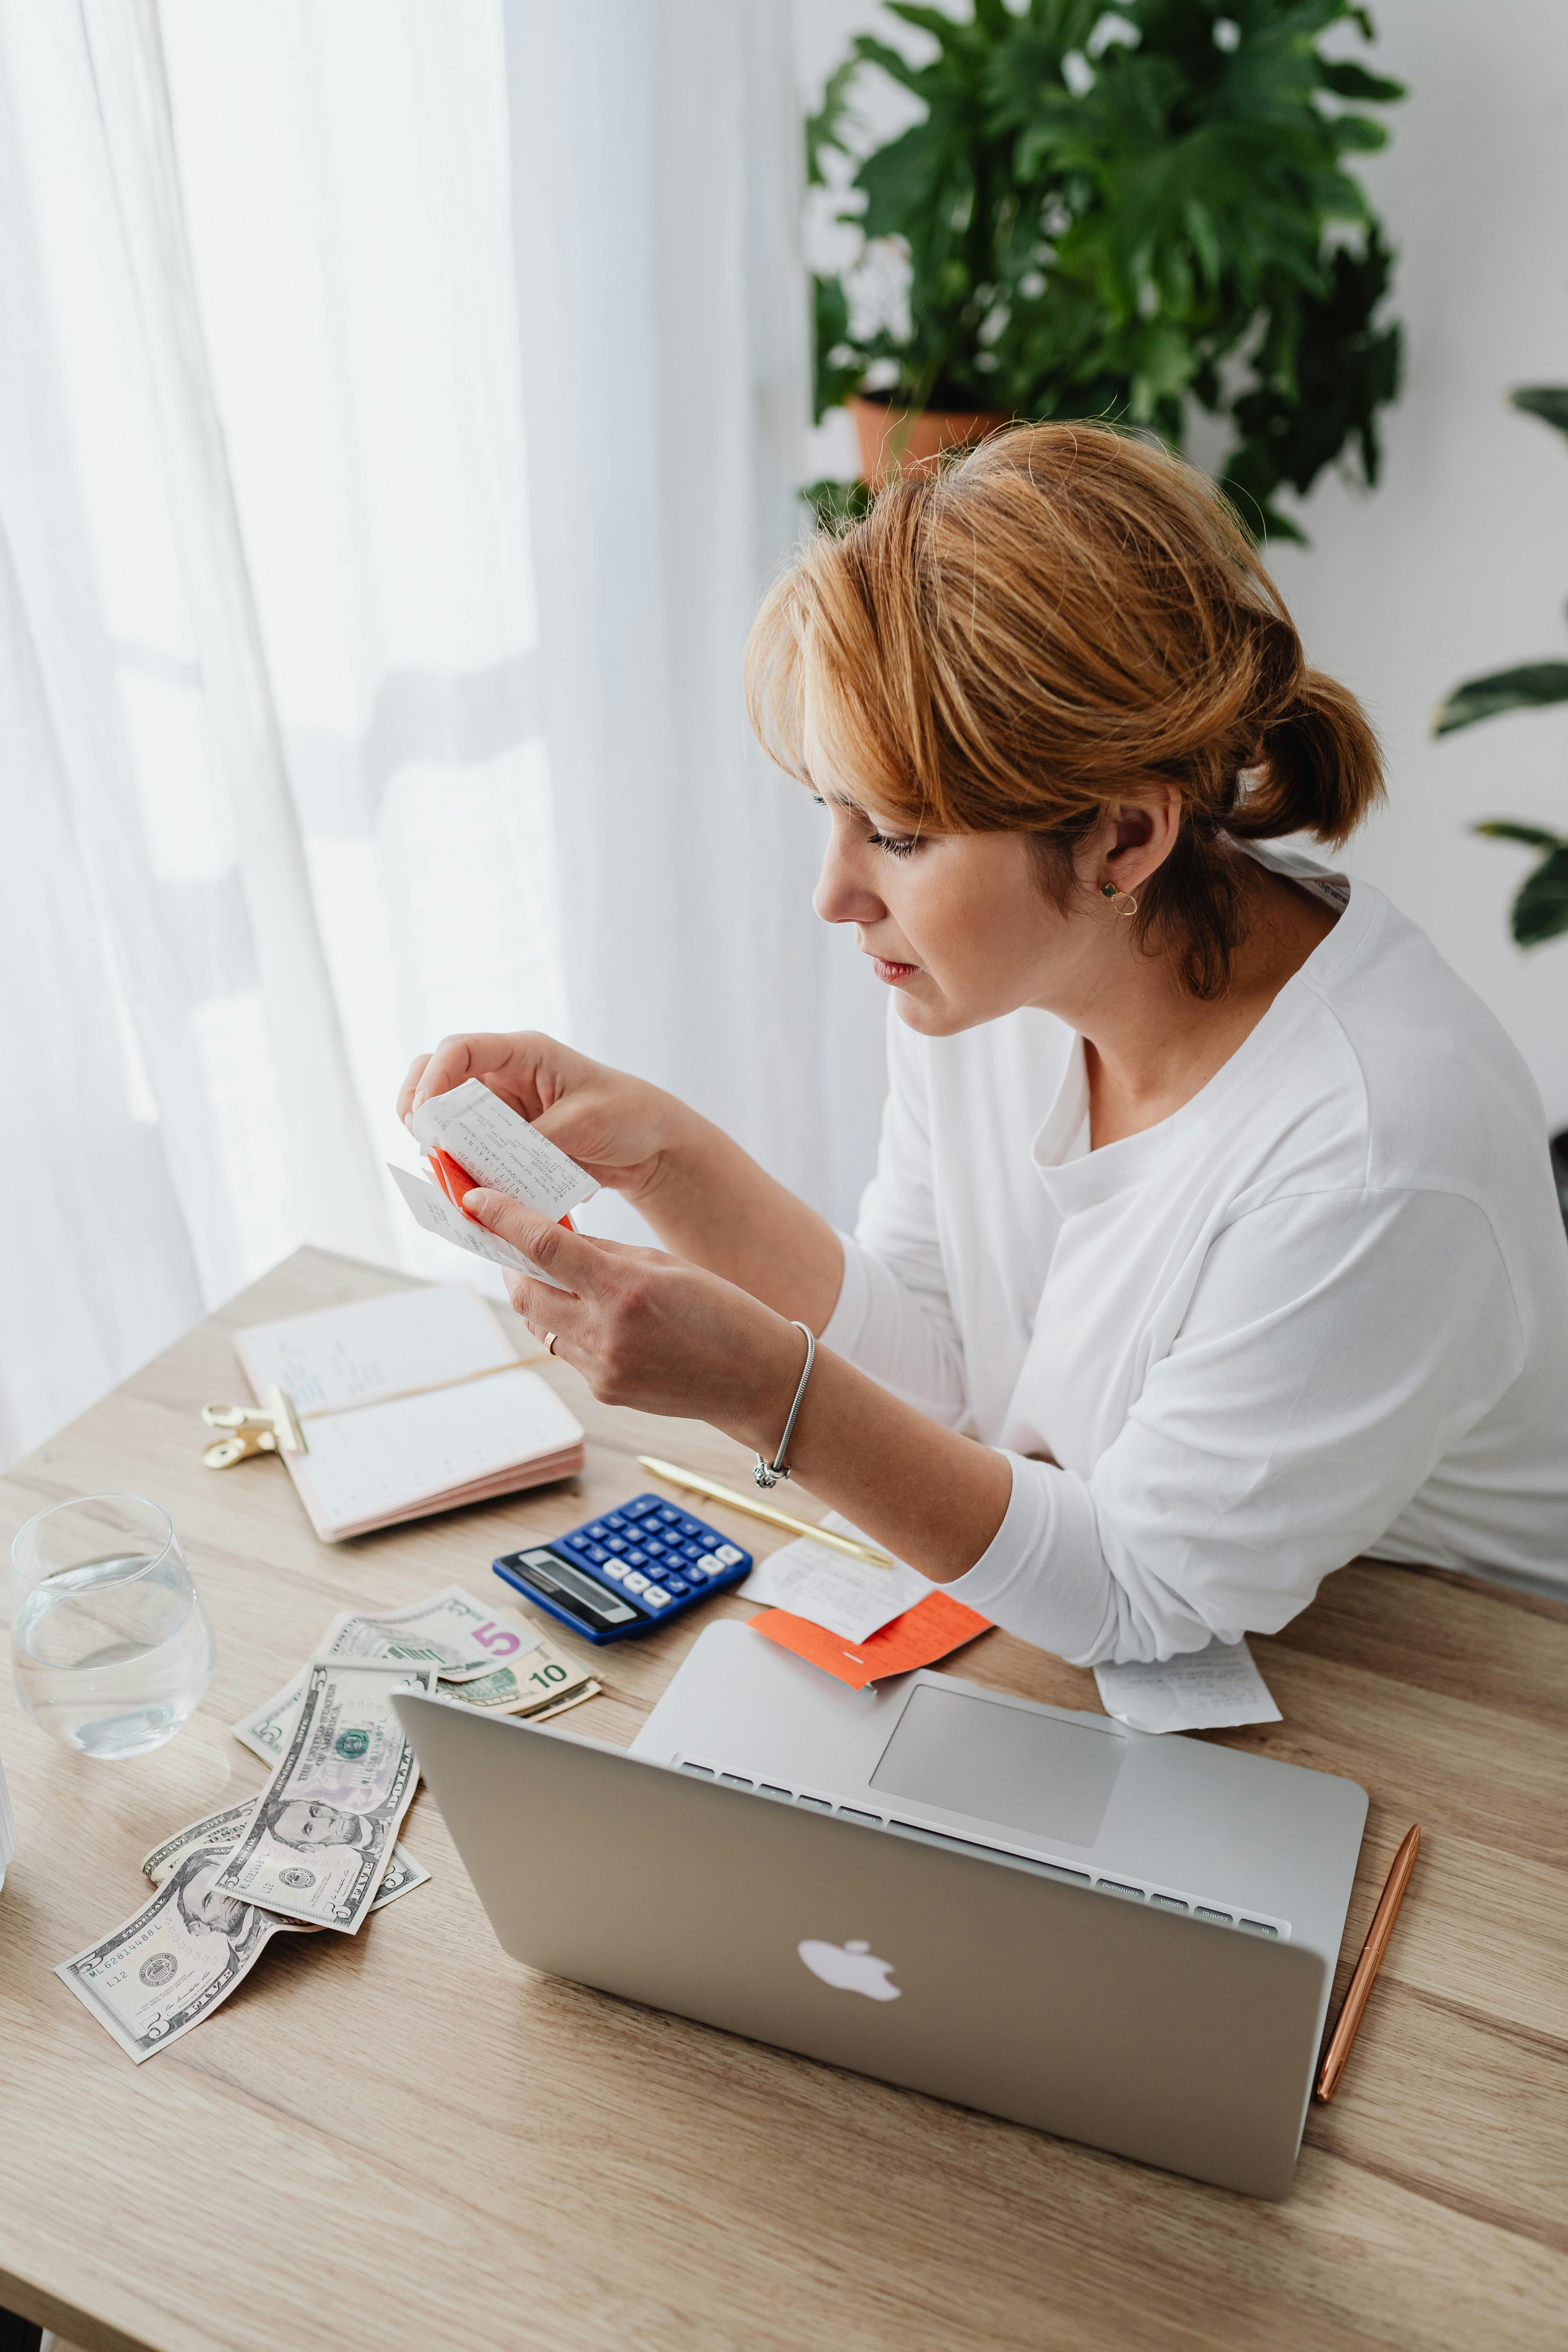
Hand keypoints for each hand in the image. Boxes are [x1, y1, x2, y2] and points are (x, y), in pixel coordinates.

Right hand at [396, 1031, 689, 1204]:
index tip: (426, 1117)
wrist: (650, 1144)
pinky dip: (458, 1163)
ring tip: (441, 1169)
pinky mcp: (504, 1138)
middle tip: (425, 1145)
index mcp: (523, 1053)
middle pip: (434, 1075)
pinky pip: (467, 1146)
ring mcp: (500, 1107)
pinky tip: (460, 1185)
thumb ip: (533, 1140)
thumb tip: (484, 1166)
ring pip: (445, 1113)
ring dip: (435, 1140)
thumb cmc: (627, 1115)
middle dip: (418, 1108)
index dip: (433, 1079)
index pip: (459, 1049)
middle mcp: (503, 1075)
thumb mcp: (582, 1124)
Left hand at [462, 1188, 804, 1444]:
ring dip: (539, 1295)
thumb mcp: (664, 1264)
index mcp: (625, 1290)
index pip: (544, 1247)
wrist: (754, 1379)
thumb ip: (604, 1253)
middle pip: (525, 1292)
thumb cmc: (720, 1309)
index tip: (475, 1202)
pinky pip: (566, 1349)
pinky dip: (568, 1324)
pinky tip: (594, 1314)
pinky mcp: (603, 1391)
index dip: (503, 1220)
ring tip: (559, 1276)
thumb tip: (553, 1241)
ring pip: (540, 1324)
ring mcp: (601, 1368)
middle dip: (510, 1263)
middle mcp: (605, 1333)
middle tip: (512, 1241)